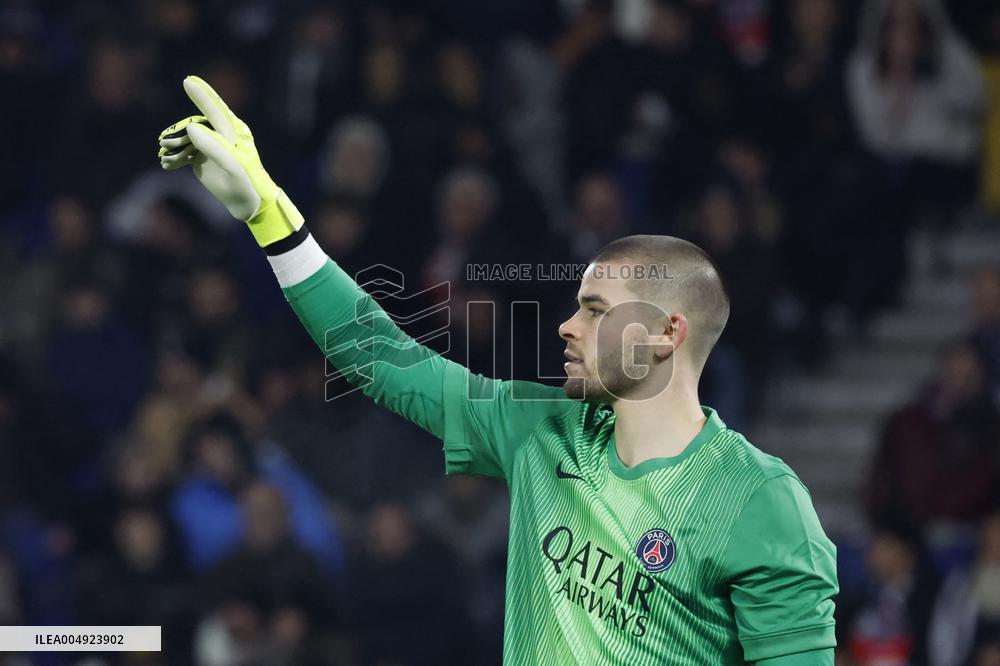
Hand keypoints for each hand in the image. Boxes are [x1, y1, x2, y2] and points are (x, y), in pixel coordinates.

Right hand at [157, 76, 302, 247]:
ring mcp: (210, 145)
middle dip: (178, 133)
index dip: (202, 95)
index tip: (188, 80)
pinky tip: (167, 165)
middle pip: (194, 125)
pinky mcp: (201, 158)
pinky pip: (183, 153)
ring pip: (186, 138)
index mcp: (233, 132)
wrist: (248, 203)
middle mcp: (221, 135)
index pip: (215, 110)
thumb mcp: (233, 166)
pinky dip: (174, 158)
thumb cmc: (247, 183)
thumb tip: (191, 127)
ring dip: (174, 147)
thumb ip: (213, 146)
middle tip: (164, 145)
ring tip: (165, 159)